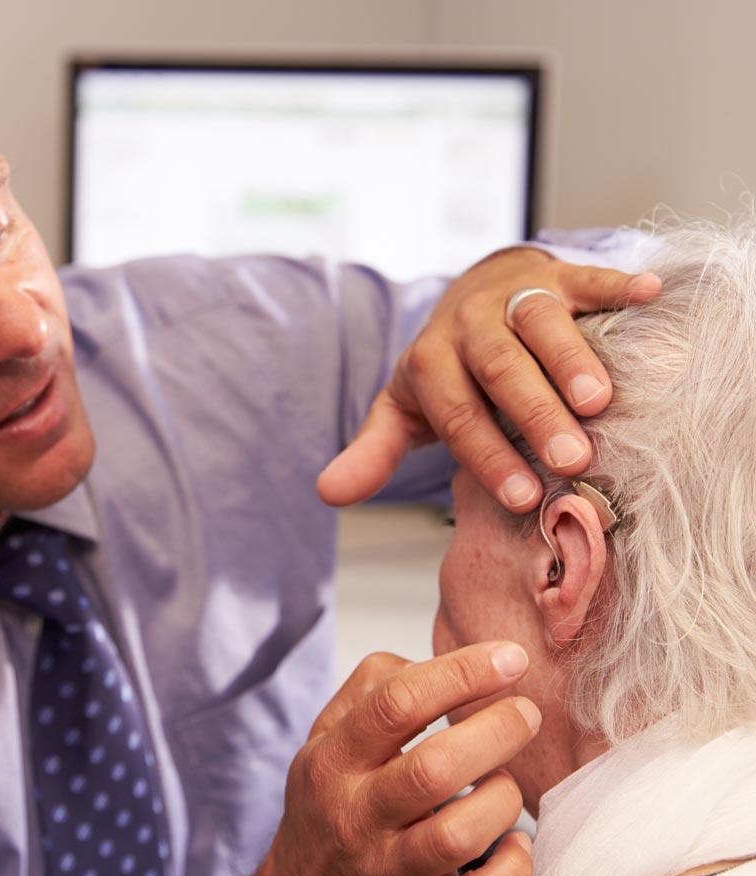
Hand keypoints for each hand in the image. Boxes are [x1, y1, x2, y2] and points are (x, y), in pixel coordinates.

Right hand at [226, 643, 540, 875]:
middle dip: (497, 731)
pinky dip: (512, 869)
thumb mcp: (322, 739)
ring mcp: (388, 871)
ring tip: (506, 779)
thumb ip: (369, 689)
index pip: (396, 704)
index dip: (460, 673)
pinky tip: (515, 842)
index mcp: (334, 760)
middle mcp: (357, 814)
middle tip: (525, 712)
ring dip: (503, 797)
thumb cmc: (323, 811)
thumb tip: (434, 663)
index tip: (507, 658)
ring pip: (460, 835)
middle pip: (434, 768)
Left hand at [317, 247, 661, 511]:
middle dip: (533, 413)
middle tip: (570, 459)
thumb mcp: (404, 409)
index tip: (522, 499)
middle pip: (500, 368)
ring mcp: (513, 295)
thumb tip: (326, 493)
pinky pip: (586, 277)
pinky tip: (650, 294)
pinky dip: (617, 285)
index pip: (458, 414)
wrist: (469, 298)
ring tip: (599, 401)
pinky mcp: (555, 273)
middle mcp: (468, 325)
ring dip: (571, 357)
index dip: (487, 456)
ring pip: (540, 321)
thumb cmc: (446, 372)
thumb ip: (372, 450)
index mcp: (430, 361)